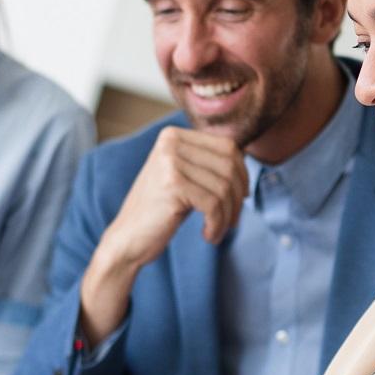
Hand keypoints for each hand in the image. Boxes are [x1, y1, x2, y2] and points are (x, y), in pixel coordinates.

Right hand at [79, 128, 246, 343]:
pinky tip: (208, 235)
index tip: (241, 198)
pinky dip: (217, 224)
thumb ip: (207, 164)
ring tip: (217, 231)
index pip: (228, 146)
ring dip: (227, 215)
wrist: (128, 239)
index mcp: (173, 135)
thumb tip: (246, 161)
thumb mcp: (184, 179)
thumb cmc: (160, 212)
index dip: (242, 173)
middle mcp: (170, 143)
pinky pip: (213, 204)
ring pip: (224, 187)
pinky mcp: (172, 184)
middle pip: (229, 165)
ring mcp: (170, 161)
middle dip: (238, 197)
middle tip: (233, 220)